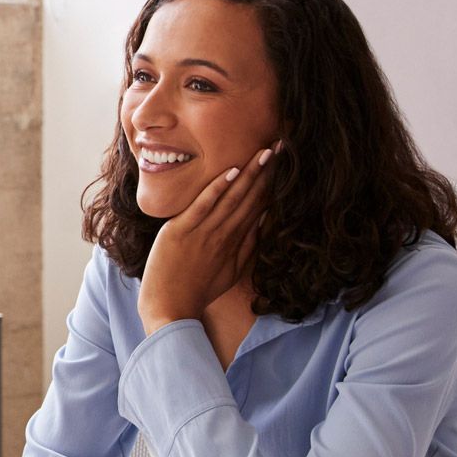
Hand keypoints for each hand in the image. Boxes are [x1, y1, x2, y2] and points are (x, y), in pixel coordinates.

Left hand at [138, 144, 278, 332]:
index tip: (285, 164)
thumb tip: (263, 224)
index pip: (260, 207)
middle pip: (252, 198)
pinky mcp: (181, 232)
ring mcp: (203, 233)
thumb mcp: (231, 271)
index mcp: (236, 242)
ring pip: (232, 199)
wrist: (170, 308)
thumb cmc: (198, 289)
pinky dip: (217, 189)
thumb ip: (247, 247)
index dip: (273, 184)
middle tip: (284, 147)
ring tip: (266, 153)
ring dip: (249, 175)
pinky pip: (202, 207)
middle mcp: (224, 235)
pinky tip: (230, 172)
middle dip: (268, 173)